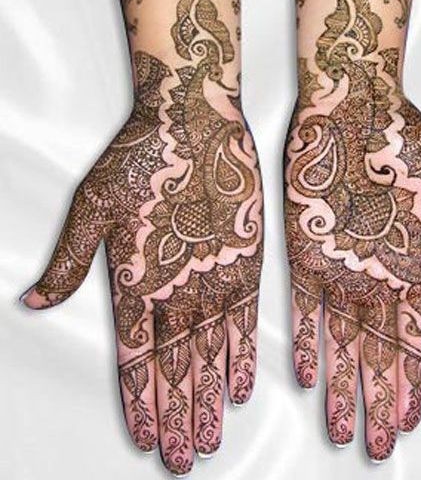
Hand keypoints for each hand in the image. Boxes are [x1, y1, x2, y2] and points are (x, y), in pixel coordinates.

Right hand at [22, 0, 262, 474]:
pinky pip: (242, 319)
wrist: (192, 120)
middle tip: (183, 458)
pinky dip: (239, 355)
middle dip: (177, 411)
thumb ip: (72, 260)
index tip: (146, 436)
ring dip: (206, 395)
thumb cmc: (140, 156)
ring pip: (208, 352)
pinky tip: (236, 388)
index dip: (140, 399)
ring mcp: (209, 276)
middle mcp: (173, 287)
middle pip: (174, 366)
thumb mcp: (95, 208)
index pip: (135, 356)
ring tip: (209, 437)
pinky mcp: (243, 261)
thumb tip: (31, 303)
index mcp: (135, 279)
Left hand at [285, 0, 420, 461]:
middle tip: (378, 445)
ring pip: (342, 341)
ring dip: (344, 385)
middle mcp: (377, 274)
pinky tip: (310, 376)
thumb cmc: (408, 140)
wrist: (354, 105)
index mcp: (416, 264)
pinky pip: (304, 308)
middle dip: (380, 399)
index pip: (418, 338)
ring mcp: (340, 266)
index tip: (413, 417)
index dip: (416, 380)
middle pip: (380, 353)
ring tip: (343, 428)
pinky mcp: (304, 252)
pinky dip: (308, 342)